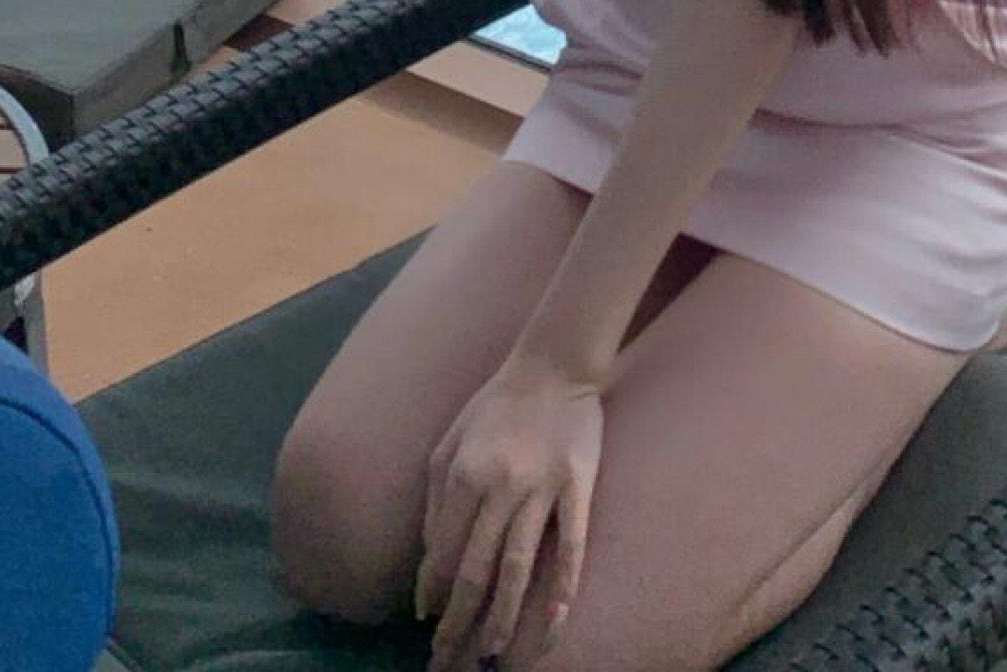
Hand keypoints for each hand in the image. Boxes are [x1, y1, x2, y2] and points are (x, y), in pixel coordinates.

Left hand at [415, 353, 603, 671]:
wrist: (553, 364)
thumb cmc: (495, 404)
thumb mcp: (450, 441)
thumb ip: (435, 498)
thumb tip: (427, 560)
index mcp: (465, 473)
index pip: (443, 550)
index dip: (432, 591)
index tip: (427, 622)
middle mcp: (500, 485)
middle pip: (476, 569)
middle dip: (458, 620)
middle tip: (446, 658)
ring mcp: (543, 489)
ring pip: (518, 568)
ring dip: (502, 618)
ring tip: (489, 655)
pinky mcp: (578, 488)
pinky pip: (571, 548)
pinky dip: (562, 591)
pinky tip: (552, 625)